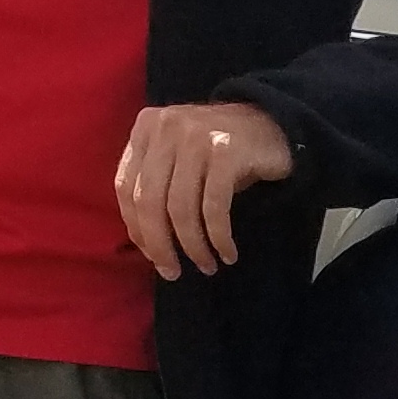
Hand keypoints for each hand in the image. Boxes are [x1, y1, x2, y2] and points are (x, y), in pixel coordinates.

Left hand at [116, 102, 295, 279]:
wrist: (272, 126)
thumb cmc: (221, 153)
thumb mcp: (180, 159)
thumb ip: (158, 184)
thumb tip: (148, 242)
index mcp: (146, 127)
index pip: (125, 186)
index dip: (137, 228)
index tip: (153, 256)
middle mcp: (166, 128)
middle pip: (149, 199)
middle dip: (160, 244)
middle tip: (173, 272)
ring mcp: (196, 138)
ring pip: (180, 206)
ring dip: (193, 245)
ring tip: (206, 265)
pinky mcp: (226, 151)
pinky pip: (214, 206)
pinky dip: (219, 236)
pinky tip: (227, 253)